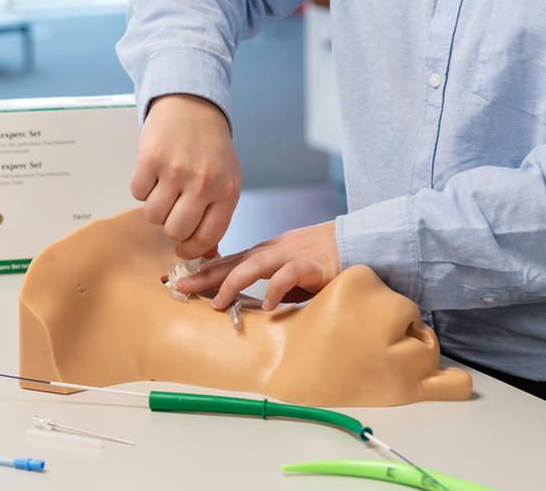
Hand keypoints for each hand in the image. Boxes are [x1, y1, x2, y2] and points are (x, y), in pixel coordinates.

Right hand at [130, 94, 241, 258]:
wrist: (192, 106)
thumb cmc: (210, 149)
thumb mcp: (226, 181)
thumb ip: (217, 216)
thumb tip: (207, 255)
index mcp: (227, 191)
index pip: (207, 237)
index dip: (191, 249)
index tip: (182, 249)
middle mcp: (203, 183)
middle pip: (176, 230)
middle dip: (171, 225)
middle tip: (173, 208)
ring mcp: (176, 171)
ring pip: (153, 215)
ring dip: (154, 206)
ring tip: (164, 187)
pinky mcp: (150, 159)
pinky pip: (136, 193)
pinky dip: (141, 187)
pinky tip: (154, 173)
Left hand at [177, 221, 339, 310]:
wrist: (362, 241)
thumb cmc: (328, 257)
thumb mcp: (294, 270)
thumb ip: (276, 283)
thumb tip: (258, 305)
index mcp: (270, 250)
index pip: (232, 258)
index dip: (208, 269)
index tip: (186, 280)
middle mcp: (276, 249)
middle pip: (235, 260)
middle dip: (207, 274)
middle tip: (183, 286)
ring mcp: (293, 254)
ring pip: (255, 264)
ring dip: (233, 282)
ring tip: (218, 302)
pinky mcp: (313, 265)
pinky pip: (289, 274)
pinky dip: (276, 288)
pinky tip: (267, 305)